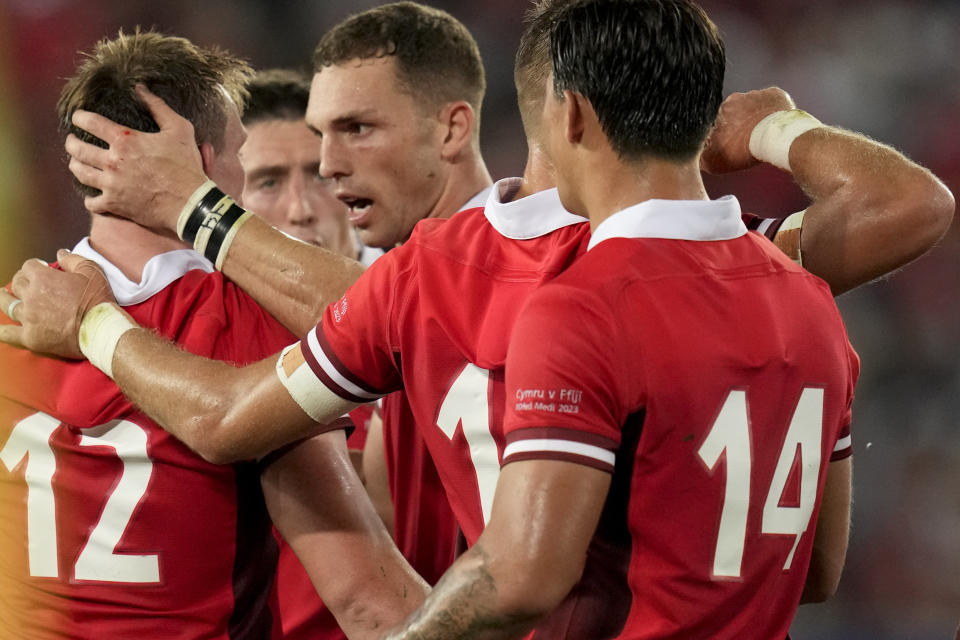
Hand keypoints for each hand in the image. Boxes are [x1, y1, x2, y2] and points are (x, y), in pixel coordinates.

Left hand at [0, 251, 114, 358]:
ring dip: (4, 298)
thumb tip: (60, 253)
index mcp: (44, 278)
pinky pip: (8, 333)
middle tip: (27, 283)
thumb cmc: (98, 300)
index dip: (35, 266)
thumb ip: (73, 259)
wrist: (101, 329)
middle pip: (17, 283)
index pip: (29, 266)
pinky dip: (1, 331)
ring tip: (2, 296)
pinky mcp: (30, 337)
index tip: (41, 268)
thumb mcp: (92, 271)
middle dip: (22, 280)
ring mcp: (29, 317)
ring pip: (7, 304)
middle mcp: (31, 296)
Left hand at [64, 84, 207, 232]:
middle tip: (72, 140)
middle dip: (71, 142)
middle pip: (77, 148)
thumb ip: (158, 107)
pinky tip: (93, 195)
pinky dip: (89, 199)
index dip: (79, 117)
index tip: (77, 118)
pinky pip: (91, 202)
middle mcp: (112, 161)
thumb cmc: (186, 166)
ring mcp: (111, 184)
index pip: (90, 122)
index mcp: (125, 140)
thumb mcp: (180, 130)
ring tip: (77, 162)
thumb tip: (140, 88)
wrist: (190, 203)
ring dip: (75, 165)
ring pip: (80, 173)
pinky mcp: (114, 205)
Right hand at [701, 87, 795, 173]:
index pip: (719, 121)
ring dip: (757, 117)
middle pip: (737, 111)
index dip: (725, 133)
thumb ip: (701, 158)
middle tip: (748, 138)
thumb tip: (697, 157)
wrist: (774, 138)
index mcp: (719, 111)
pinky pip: (772, 101)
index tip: (731, 142)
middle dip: (740, 122)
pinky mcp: (775, 94)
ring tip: (763, 132)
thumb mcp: (714, 161)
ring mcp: (756, 94)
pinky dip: (773, 111)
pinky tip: (774, 124)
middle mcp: (735, 98)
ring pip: (754, 106)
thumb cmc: (745, 149)